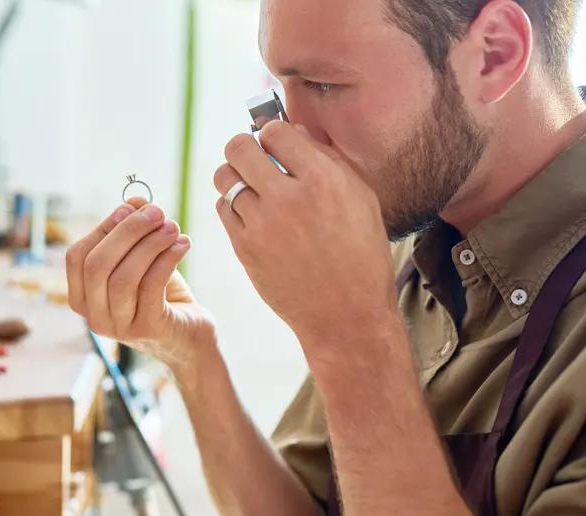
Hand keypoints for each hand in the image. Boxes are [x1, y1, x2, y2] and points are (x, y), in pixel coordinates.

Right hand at [65, 196, 215, 363]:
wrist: (191, 340)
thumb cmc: (162, 298)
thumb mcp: (143, 263)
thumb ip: (133, 234)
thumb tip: (137, 201)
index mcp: (83, 299)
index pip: (78, 256)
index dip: (104, 227)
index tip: (134, 207)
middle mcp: (94, 317)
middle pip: (98, 265)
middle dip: (128, 231)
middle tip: (158, 213)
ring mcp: (119, 328)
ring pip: (123, 277)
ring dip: (151, 244)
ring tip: (173, 228)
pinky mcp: (148, 330)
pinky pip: (151, 286)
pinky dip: (167, 259)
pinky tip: (183, 244)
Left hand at [214, 120, 395, 344]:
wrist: (346, 314)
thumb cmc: (361, 254)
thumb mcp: (362, 199)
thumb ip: (330, 159)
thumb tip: (296, 130)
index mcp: (324, 180)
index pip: (275, 131)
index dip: (273, 134)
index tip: (277, 144)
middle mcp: (289, 198)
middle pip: (239, 147)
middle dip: (245, 147)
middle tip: (255, 158)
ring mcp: (262, 224)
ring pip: (225, 177)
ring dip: (235, 175)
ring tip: (251, 185)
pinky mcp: (245, 248)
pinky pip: (223, 209)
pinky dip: (233, 204)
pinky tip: (252, 212)